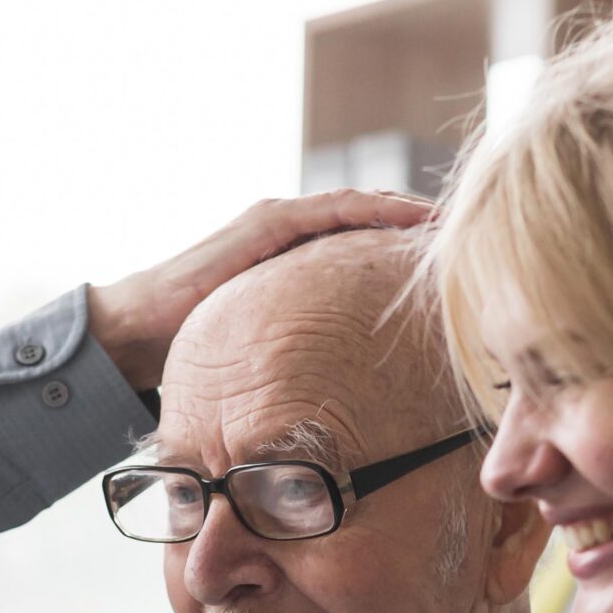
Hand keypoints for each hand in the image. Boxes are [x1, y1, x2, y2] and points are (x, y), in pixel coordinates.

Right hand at [86, 190, 433, 390]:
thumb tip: (338, 406)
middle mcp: (289, 233)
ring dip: (408, 209)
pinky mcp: (265, 223)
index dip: (407, 247)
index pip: (362, 243)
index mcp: (292, 260)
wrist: (139, 331)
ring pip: (360, 206)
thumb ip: (299, 357)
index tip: (453, 264)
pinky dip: (375, 209)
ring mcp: (277, 222)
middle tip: (473, 232)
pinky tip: (413, 216)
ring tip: (456, 219)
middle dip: (418, 224)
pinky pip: (333, 211)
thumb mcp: (264, 352)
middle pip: (370, 218)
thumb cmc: (193, 350)